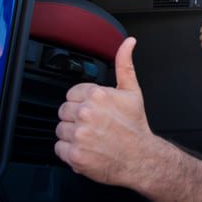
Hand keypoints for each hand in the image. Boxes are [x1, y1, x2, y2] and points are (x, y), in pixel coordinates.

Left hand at [54, 37, 156, 187]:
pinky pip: (59, 149)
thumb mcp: (132, 91)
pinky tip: (87, 149)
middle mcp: (86, 113)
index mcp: (97, 95)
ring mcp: (79, 135)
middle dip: (76, 118)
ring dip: (72, 135)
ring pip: (61, 130)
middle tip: (94, 126)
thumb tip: (128, 42)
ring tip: (92, 138)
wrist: (141, 158)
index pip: (71, 94)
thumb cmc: (135, 126)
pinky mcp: (75, 155)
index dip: (83, 103)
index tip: (95, 112)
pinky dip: (70, 152)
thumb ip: (124, 64)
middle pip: (64, 112)